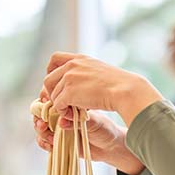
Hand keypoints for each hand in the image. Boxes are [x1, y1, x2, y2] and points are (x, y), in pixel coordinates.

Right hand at [34, 109, 143, 174]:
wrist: (109, 146)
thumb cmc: (104, 129)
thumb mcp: (94, 122)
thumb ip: (78, 120)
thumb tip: (61, 122)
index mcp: (68, 105)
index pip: (49, 100)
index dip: (43, 103)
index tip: (44, 108)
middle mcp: (61, 115)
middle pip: (41, 113)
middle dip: (39, 118)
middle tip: (42, 124)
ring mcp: (58, 129)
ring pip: (41, 127)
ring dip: (41, 131)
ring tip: (48, 135)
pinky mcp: (59, 142)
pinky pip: (44, 142)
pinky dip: (44, 143)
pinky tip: (50, 145)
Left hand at [42, 52, 162, 125]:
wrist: (125, 90)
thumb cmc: (120, 85)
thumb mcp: (101, 72)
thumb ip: (88, 74)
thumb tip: (81, 86)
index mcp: (80, 58)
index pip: (55, 58)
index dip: (51, 71)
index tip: (57, 83)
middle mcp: (72, 65)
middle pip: (48, 79)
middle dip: (52, 93)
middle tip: (63, 103)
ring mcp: (69, 78)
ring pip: (53, 95)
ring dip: (61, 105)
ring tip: (73, 112)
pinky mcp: (69, 92)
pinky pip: (58, 105)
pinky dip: (64, 112)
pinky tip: (75, 116)